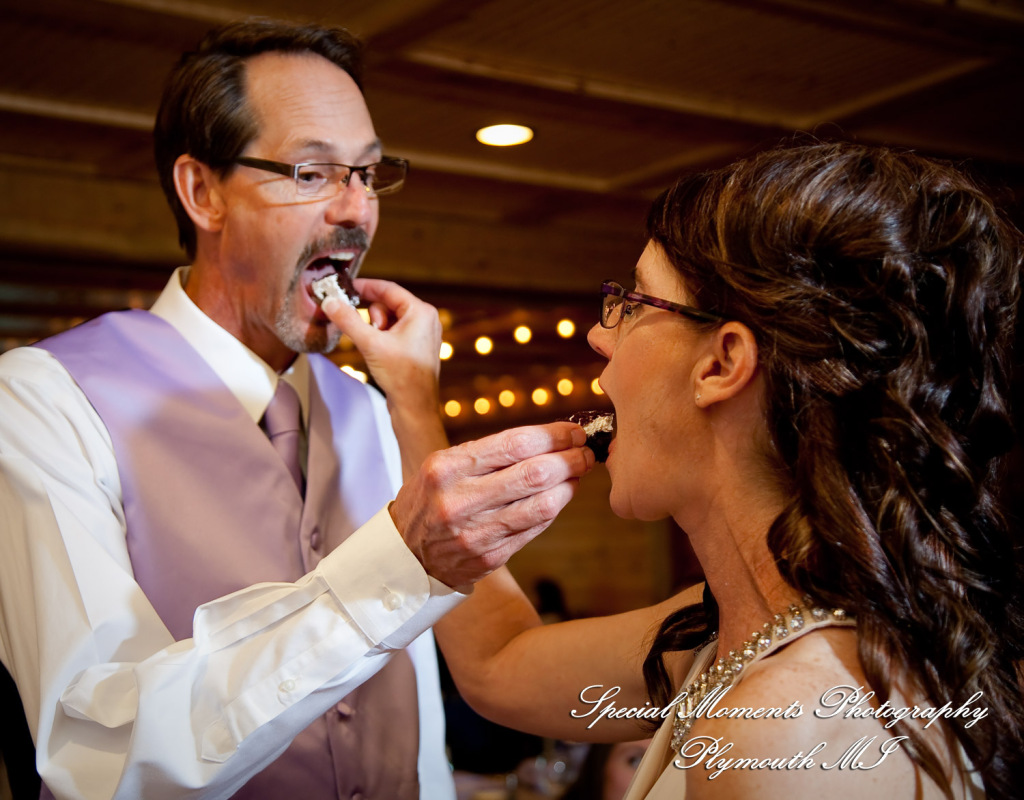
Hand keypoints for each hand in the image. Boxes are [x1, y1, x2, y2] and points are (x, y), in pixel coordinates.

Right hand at [322, 278, 440, 402]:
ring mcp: (422, 334)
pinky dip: (381, 338)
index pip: (388, 289)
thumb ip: (348, 320)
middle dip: (372, 318)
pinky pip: (393, 332)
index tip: (346, 288)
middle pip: (388, 304)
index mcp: (422, 312)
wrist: (415, 407)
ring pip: (389, 319)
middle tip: (370, 335)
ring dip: (376, 330)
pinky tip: (380, 354)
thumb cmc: (401, 376)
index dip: (365, 287)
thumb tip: (330, 302)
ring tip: (377, 349)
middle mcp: (426, 320)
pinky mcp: (416, 347)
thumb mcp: (370, 343)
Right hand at [391, 422, 593, 586]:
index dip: (553, 435)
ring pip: (541, 505)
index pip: (515, 444)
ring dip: (569, 485)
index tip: (573, 431)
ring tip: (579, 473)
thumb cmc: (431, 499)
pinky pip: (534, 529)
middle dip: (570, 459)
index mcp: (447, 468)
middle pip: (534, 474)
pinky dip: (554, 509)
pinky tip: (561, 496)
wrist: (403, 554)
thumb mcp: (443, 466)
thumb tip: (547, 439)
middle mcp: (459, 500)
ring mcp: (474, 533)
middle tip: (586, 451)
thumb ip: (488, 453)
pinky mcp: (488, 558)